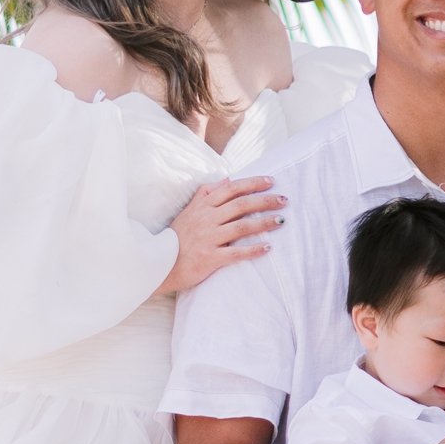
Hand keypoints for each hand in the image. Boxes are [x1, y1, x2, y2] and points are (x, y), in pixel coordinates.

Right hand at [158, 177, 283, 293]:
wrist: (160, 264)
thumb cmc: (177, 237)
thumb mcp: (188, 211)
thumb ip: (206, 193)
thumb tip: (226, 179)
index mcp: (203, 206)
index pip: (231, 189)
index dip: (252, 183)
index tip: (271, 181)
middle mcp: (207, 219)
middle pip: (241, 205)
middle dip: (265, 200)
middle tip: (284, 200)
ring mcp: (209, 238)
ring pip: (242, 226)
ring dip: (264, 222)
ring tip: (281, 220)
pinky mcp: (210, 258)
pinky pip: (236, 252)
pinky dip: (253, 250)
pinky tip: (268, 247)